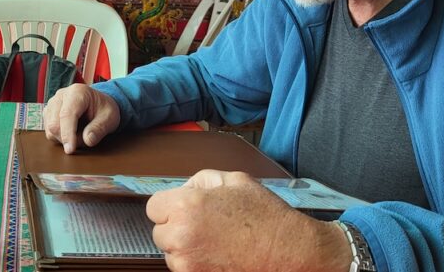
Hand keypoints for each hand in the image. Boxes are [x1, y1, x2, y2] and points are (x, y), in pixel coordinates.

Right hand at [43, 84, 119, 153]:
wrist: (98, 104)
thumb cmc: (104, 109)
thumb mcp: (110, 118)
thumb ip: (99, 128)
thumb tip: (87, 140)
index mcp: (77, 92)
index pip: (66, 115)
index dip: (67, 134)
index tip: (70, 150)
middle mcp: (61, 95)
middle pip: (54, 124)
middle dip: (67, 139)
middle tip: (85, 139)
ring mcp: (52, 103)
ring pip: (50, 129)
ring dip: (64, 139)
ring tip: (80, 134)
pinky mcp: (48, 112)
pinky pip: (49, 131)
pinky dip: (59, 138)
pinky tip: (72, 133)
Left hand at [146, 170, 351, 271]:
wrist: (289, 250)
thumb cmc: (265, 216)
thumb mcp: (234, 180)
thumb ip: (200, 180)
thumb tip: (184, 188)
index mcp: (186, 206)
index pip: (153, 207)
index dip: (170, 205)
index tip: (183, 208)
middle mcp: (181, 236)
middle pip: (159, 231)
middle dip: (176, 226)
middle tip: (204, 224)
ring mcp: (188, 263)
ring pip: (171, 253)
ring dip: (185, 247)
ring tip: (215, 240)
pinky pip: (185, 269)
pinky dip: (196, 263)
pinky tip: (218, 254)